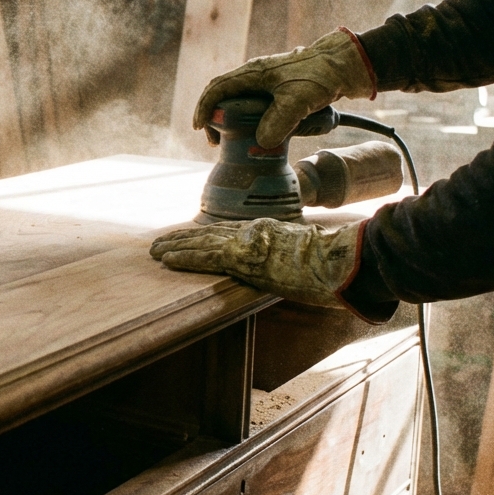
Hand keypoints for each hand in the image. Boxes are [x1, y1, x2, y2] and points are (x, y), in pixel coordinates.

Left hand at [150, 219, 362, 308]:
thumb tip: (290, 264)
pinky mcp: (244, 258)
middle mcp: (252, 231)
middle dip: (181, 239)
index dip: (202, 235)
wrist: (340, 261)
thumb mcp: (308, 253)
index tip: (184, 237)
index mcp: (266, 229)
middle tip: (158, 243)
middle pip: (208, 233)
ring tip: (153, 251)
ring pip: (202, 243)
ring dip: (174, 247)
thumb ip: (291, 253)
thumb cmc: (332, 262)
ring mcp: (247, 244)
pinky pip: (207, 258)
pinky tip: (167, 259)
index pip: (226, 231)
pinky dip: (185, 258)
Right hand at [192, 29, 375, 148]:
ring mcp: (268, 83)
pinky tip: (260, 134)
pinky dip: (252, 122)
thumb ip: (279, 122)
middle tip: (215, 141)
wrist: (348, 64)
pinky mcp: (280, 91)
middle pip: (225, 97)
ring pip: (241, 103)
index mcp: (253, 73)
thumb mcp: (299, 100)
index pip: (217, 88)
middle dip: (216, 119)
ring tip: (235, 142)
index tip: (199, 127)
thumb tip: (261, 142)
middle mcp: (256, 76)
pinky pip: (257, 107)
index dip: (204, 108)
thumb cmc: (322, 75)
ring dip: (234, 122)